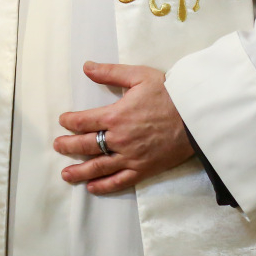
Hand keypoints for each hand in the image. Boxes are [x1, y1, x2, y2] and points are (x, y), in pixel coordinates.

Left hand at [53, 63, 193, 194]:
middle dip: (68, 146)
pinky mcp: (144, 169)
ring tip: (65, 174)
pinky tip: (93, 188)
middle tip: (58, 146)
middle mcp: (119, 139)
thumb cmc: (169, 94)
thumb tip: (86, 67)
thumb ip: (111, 73)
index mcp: (116, 115)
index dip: (69, 121)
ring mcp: (131, 156)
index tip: (63, 121)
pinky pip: (121, 181)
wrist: (197, 116)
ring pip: (99, 167)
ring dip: (80, 171)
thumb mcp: (139, 76)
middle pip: (86, 145)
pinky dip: (105, 186)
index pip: (83, 121)